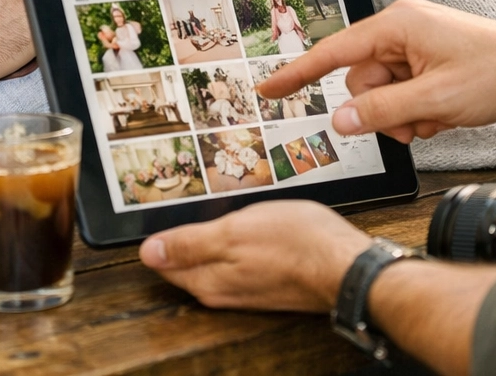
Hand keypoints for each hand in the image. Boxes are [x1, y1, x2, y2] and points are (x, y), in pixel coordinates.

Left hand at [139, 201, 370, 311]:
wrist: (347, 267)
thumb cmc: (297, 245)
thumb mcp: (235, 232)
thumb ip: (190, 243)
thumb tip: (148, 252)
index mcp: (207, 280)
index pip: (165, 260)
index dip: (162, 234)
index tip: (162, 210)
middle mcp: (222, 291)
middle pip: (188, 262)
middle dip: (185, 235)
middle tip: (188, 204)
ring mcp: (246, 288)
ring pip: (216, 260)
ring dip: (213, 237)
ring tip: (220, 210)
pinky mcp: (268, 282)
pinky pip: (240, 261)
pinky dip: (239, 243)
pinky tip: (249, 226)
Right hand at [257, 0, 495, 180]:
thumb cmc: (493, 76)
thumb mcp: (433, 101)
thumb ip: (380, 111)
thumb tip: (338, 120)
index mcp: (396, 25)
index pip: (333, 51)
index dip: (297, 73)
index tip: (267, 88)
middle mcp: (400, 29)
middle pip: (360, 82)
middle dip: (383, 110)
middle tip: (418, 122)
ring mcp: (413, 45)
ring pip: (380, 94)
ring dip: (402, 116)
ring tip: (437, 117)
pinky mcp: (425, 60)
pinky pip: (400, 93)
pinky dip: (416, 111)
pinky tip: (442, 114)